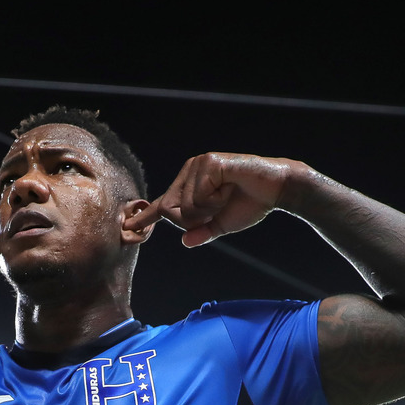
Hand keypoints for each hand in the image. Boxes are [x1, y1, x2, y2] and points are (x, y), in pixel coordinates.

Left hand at [125, 153, 303, 247]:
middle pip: (171, 210)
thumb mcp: (221, 224)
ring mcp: (197, 165)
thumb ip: (201, 232)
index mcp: (189, 185)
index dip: (146, 217)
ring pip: (185, 207)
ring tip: (227, 195)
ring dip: (209, 210)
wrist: (277, 189)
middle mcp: (189, 172)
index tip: (128, 227)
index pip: (164, 204)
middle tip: (218, 208)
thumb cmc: (250, 203)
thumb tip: (185, 242)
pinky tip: (230, 188)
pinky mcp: (209, 162)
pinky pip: (199, 196)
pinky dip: (216, 200)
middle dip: (194, 220)